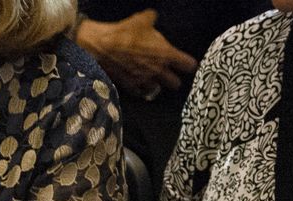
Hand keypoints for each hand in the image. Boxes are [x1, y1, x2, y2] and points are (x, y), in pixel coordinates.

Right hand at [76, 12, 196, 99]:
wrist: (103, 46)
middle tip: (170, 75)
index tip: (187, 64)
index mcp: (167, 54)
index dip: (189, 64)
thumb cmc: (126, 32)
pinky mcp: (129, 85)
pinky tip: (138, 85)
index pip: (189, 65)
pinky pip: (139, 92)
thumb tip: (152, 17)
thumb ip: (152, 20)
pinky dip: (139, 90)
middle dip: (174, 80)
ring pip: (156, 90)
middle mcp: (158, 70)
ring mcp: (143, 80)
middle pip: (175, 84)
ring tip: (153, 81)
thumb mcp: (143, 19)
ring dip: (156, 85)